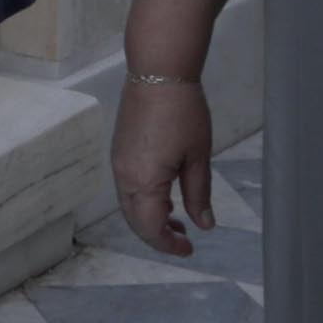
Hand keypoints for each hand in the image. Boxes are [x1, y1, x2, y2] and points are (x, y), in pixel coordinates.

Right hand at [111, 76, 216, 259]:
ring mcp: (118, 163)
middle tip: (184, 240)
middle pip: (135, 221)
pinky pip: (127, 188)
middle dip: (158, 236)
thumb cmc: (183, 112)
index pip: (150, 228)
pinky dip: (144, 201)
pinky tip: (166, 196)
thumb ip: (198, 194)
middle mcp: (124, 176)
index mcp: (144, 181)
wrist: (158, 73)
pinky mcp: (120, 151)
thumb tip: (204, 225)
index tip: (190, 249)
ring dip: (150, 218)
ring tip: (178, 219)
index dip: (168, 244)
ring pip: (129, 205)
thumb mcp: (198, 157)